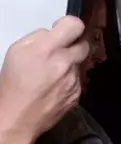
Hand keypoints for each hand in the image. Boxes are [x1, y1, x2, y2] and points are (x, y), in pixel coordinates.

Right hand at [0, 17, 88, 141]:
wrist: (17, 118)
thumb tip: (52, 34)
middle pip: (85, 44)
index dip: (70, 25)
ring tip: (51, 74)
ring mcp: (74, 80)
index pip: (75, 25)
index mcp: (48, 49)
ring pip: (80, 64)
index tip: (63, 29)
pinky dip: (69, 81)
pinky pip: (78, 81)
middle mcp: (65, 63)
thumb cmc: (13, 85)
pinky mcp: (77, 95)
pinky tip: (54, 87)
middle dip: (74, 45)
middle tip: (60, 51)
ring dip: (70, 65)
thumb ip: (38, 37)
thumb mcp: (16, 51)